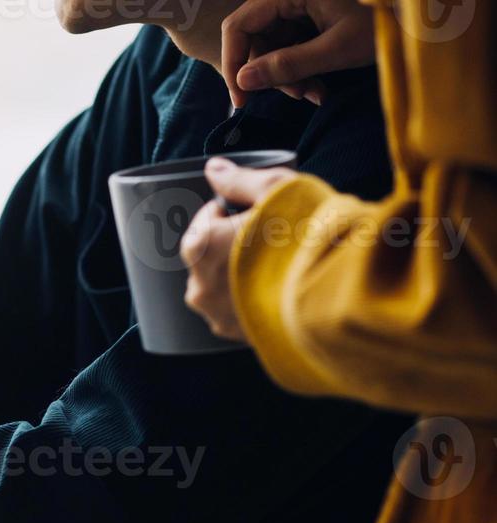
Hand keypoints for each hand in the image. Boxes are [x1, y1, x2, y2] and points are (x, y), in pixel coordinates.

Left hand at [180, 159, 294, 341]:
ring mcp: (215, 314)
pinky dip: (249, 298)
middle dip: (234, 244)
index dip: (233, 211)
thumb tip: (213, 169)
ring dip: (239, 273)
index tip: (257, 212)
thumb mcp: (278, 189)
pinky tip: (278, 289)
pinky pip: (235, 310)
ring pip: (220, 284)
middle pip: (211, 254)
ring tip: (278, 265)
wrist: (343, 292)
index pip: (205, 220)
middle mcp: (199, 285)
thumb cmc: (310, 235)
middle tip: (273, 238)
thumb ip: (239, 180)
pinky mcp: (235, 334)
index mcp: (201, 246)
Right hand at [221, 0, 376, 107]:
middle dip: (270, 73)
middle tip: (295, 96)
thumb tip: (244, 81)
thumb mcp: (337, 47)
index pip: (240, 26)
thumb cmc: (388, 19)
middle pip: (256, 38)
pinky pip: (291, 45)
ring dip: (289, 76)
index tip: (241, 97)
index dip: (234, 63)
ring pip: (273, 46)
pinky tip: (319, 84)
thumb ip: (287, 65)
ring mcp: (301, 5)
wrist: (424, 12)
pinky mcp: (312, 16)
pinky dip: (301, 68)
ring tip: (314, 93)